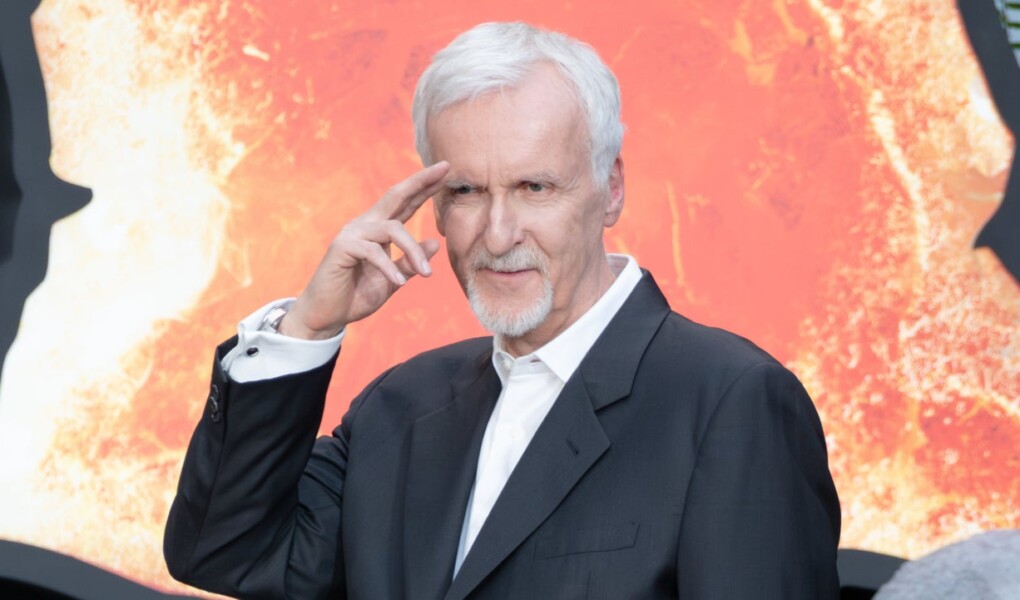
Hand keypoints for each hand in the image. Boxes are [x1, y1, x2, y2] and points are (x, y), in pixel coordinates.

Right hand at [280, 162, 449, 339]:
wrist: (326, 315)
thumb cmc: (357, 295)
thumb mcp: (393, 280)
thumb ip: (410, 262)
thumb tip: (435, 243)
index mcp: (378, 230)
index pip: (405, 203)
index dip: (424, 187)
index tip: (445, 170)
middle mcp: (365, 225)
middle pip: (395, 196)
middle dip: (421, 181)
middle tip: (445, 169)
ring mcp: (352, 234)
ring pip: (392, 229)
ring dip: (413, 252)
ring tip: (427, 275)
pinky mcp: (342, 248)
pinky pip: (374, 251)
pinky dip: (389, 268)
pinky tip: (399, 284)